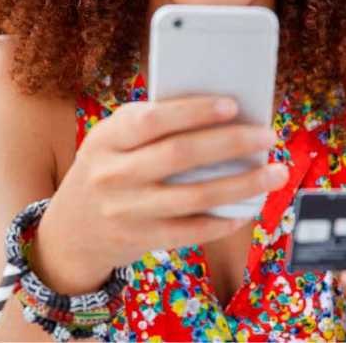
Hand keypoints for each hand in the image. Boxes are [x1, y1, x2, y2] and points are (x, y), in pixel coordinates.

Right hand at [37, 95, 288, 282]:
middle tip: (268, 136)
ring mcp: (126, 211)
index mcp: (106, 139)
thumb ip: (150, 126)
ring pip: (194, 196)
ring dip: (242, 184)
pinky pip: (191, 231)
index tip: (233, 105)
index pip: (152, 119)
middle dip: (231, 143)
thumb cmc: (107, 170)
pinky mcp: (140, 240)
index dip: (193, 111)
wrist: (70, 231)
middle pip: (180, 155)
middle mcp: (113, 174)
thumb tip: (220, 114)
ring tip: (275, 173)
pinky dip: (223, 220)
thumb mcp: (111, 141)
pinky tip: (247, 209)